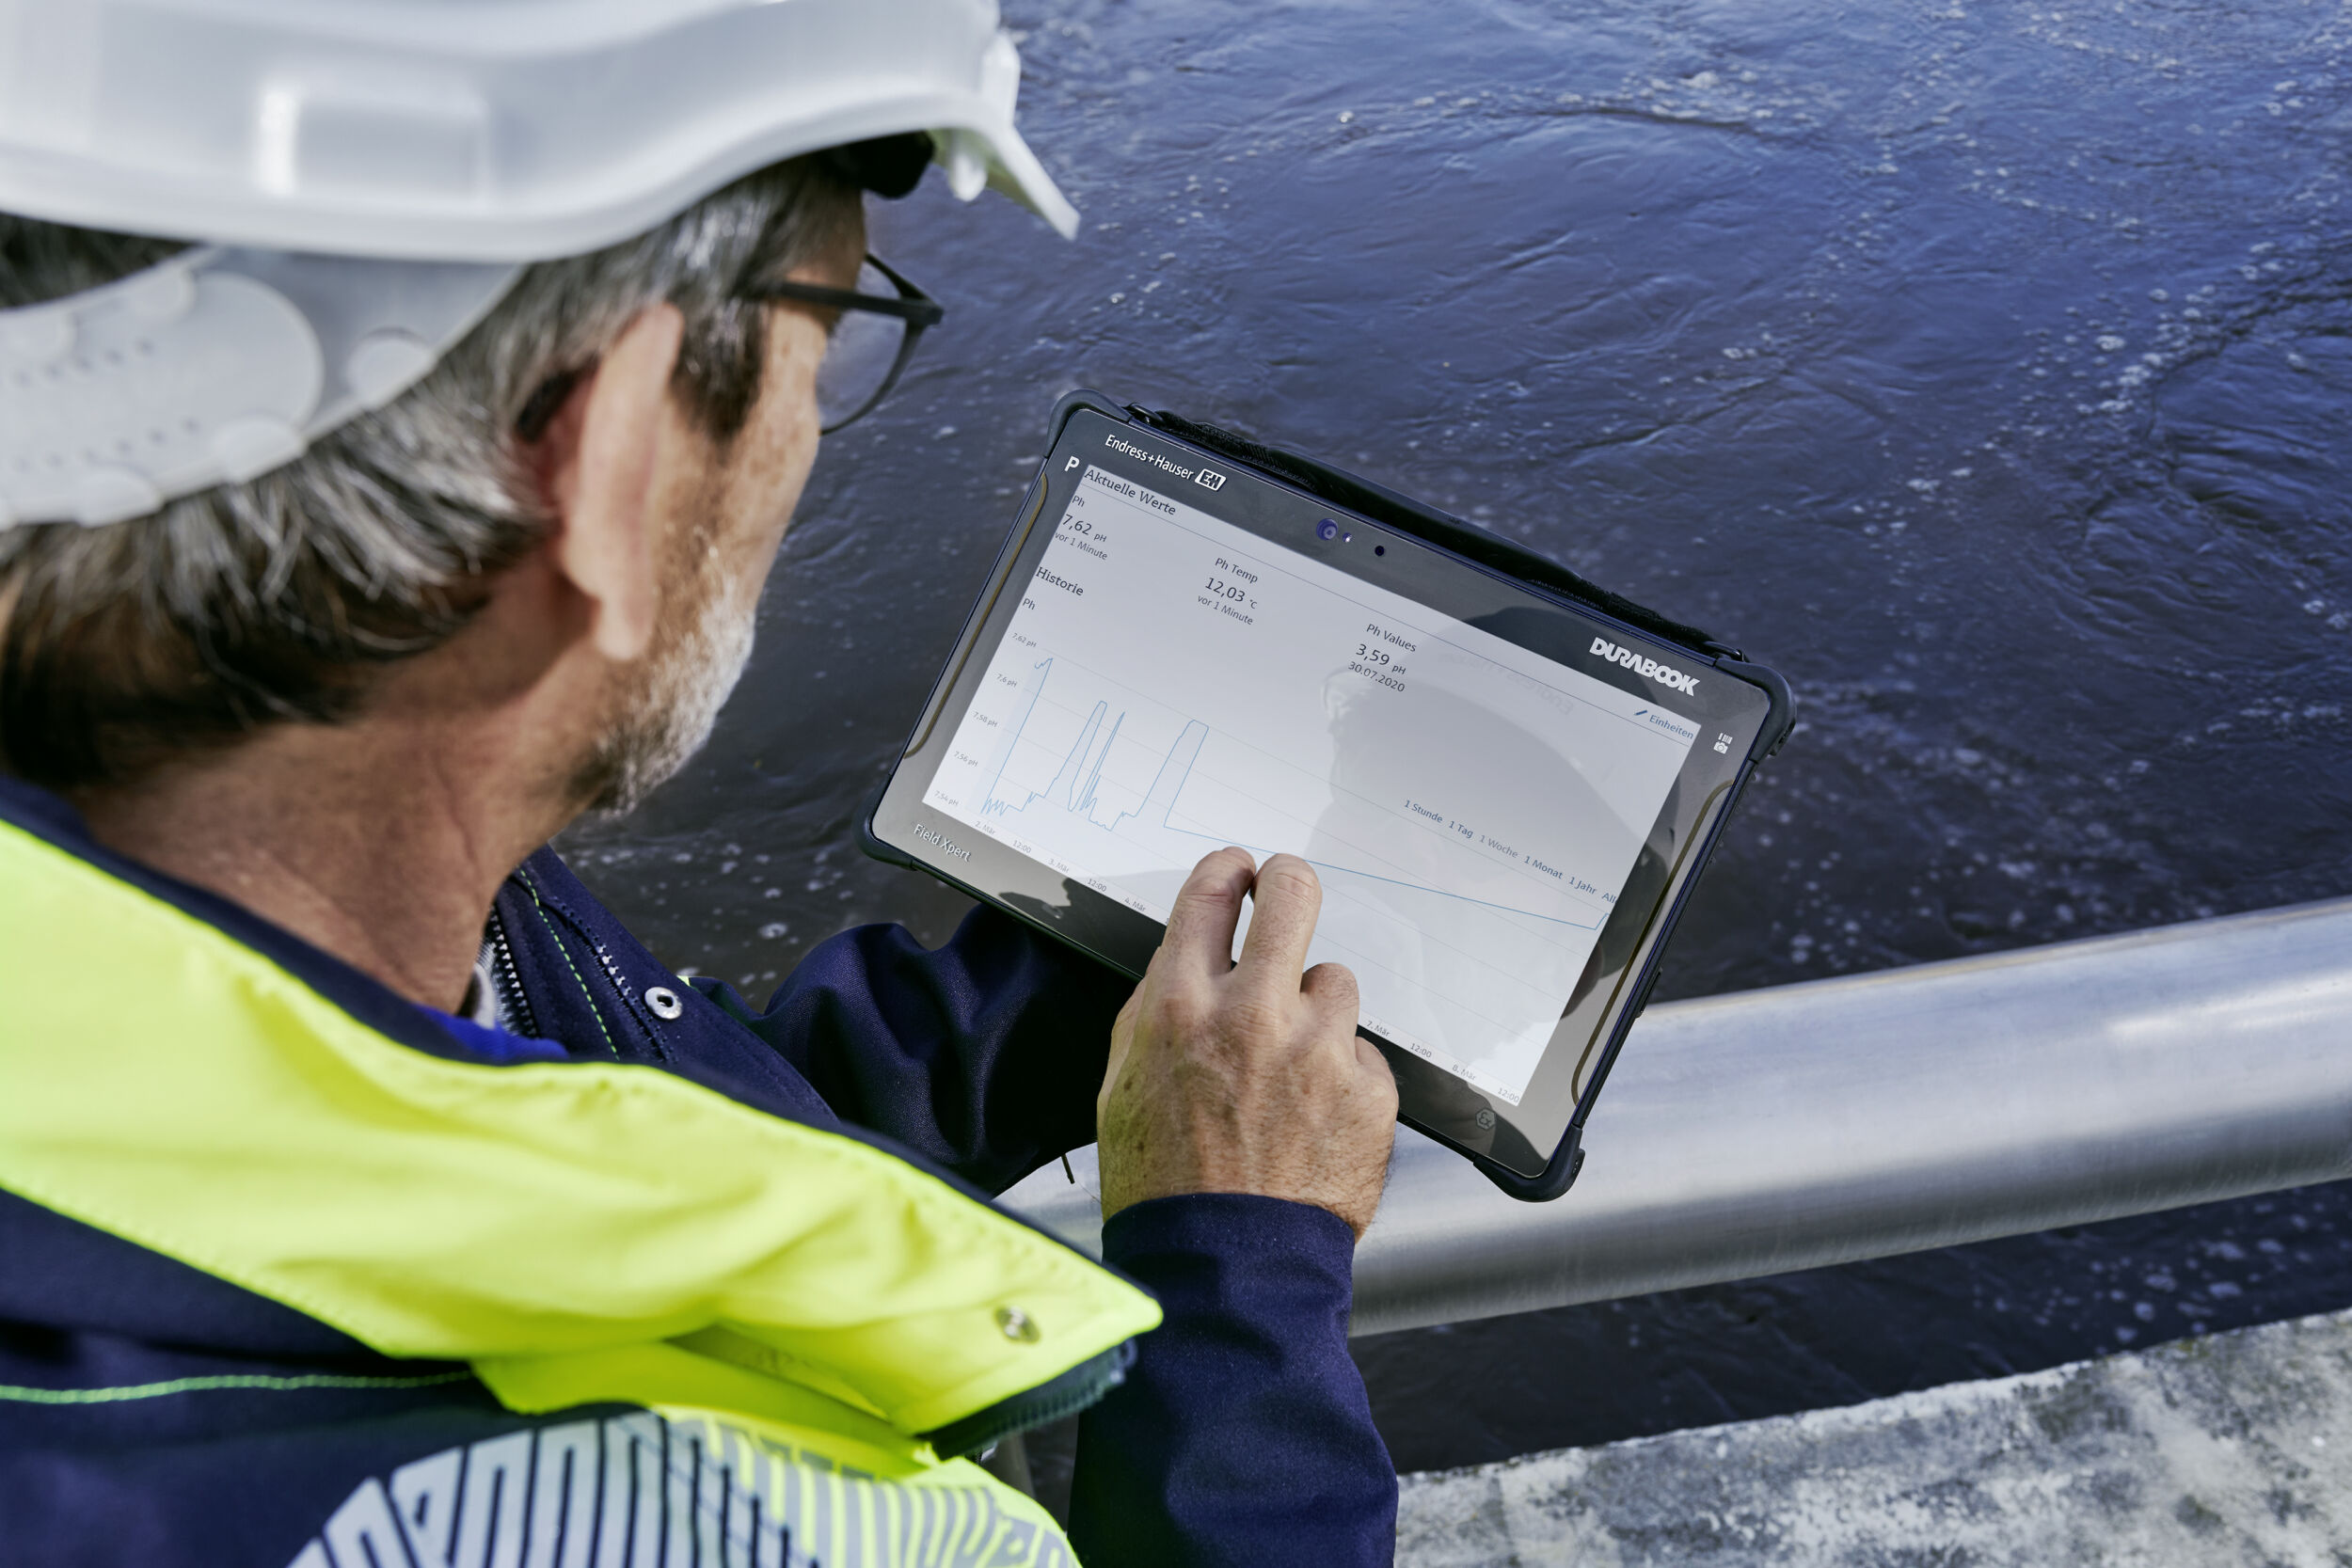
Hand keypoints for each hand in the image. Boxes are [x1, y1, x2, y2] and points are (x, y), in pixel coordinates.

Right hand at [1096, 848, 1398, 1238]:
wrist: (1224, 1266)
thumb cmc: (1165, 1187)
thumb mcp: (1121, 1086)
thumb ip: (1155, 1010)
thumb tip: (1184, 958)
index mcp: (1181, 1008)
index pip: (1211, 894)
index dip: (1228, 871)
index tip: (1238, 873)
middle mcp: (1253, 1016)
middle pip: (1293, 896)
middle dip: (1289, 884)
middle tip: (1286, 892)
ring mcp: (1318, 1050)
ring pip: (1335, 981)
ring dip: (1315, 1011)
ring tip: (1290, 1067)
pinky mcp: (1368, 1090)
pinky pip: (1362, 1051)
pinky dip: (1343, 1075)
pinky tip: (1314, 1116)